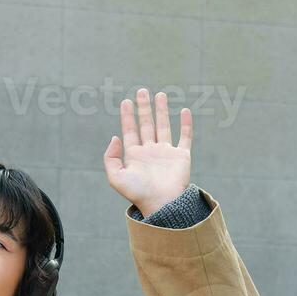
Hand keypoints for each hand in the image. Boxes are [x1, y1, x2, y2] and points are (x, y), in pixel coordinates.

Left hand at [102, 87, 191, 216]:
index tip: (126, 101)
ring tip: (160, 94)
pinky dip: (185, 124)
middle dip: (144, 108)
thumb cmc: (138, 194)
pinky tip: (184, 111)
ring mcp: (166, 153)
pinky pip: (185, 137)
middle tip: (142, 91)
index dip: (127, 116)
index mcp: (134, 156)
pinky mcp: (182, 156)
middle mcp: (150, 151)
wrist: (162, 204)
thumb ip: (110, 157)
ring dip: (162, 110)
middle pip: (146, 124)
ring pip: (164, 126)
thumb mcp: (115, 177)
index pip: (130, 131)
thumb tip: (115, 137)